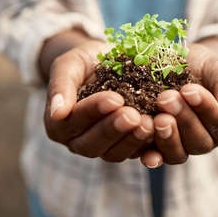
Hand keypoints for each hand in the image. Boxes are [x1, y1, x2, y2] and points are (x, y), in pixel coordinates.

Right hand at [42, 38, 154, 161]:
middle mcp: (79, 141)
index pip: (73, 122)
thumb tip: (57, 113)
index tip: (114, 98)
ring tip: (149, 123)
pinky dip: (148, 148)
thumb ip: (61, 86)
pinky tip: (160, 133)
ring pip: (114, 154)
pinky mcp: (126, 147)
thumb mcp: (69, 65)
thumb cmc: (84, 62)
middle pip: (92, 144)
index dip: (93, 111)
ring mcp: (103, 147)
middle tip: (133, 115)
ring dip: (132, 140)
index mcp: (59, 124)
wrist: (107, 62)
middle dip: (114, 129)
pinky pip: (136, 154)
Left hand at [151, 40, 217, 163]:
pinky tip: (144, 151)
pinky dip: (151, 156)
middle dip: (183, 119)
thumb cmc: (203, 67)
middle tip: (166, 99)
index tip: (189, 90)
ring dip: (167, 138)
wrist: (181, 63)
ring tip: (157, 119)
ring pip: (177, 154)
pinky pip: (155, 157)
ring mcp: (180, 146)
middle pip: (198, 141)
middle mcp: (204, 140)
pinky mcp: (157, 147)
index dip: (204, 107)